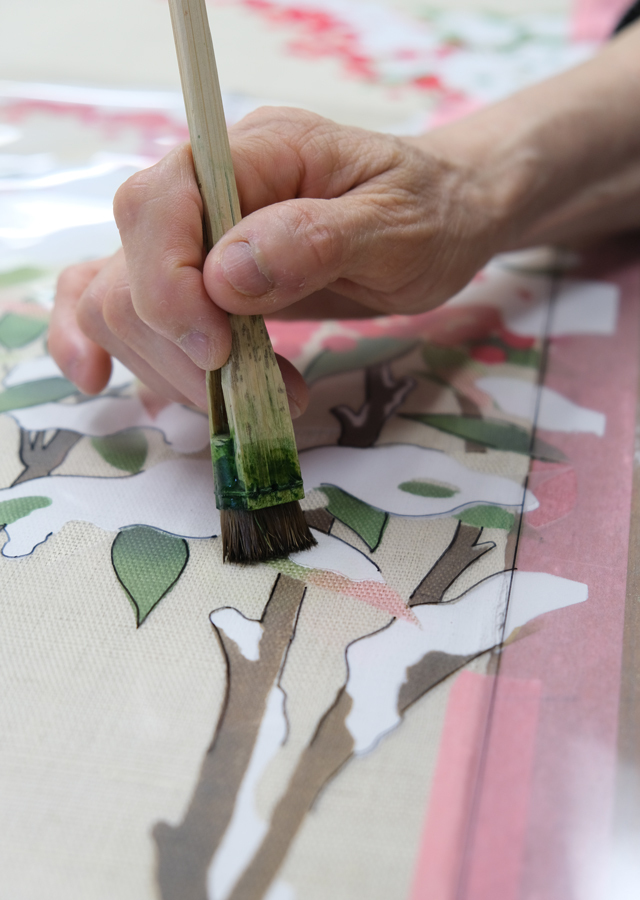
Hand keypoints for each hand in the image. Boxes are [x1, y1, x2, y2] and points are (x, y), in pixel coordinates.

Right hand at [49, 107, 501, 410]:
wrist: (442, 218)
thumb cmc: (430, 214)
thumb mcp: (395, 225)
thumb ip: (312, 240)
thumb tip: (222, 279)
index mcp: (255, 152)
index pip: (160, 205)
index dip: (170, 287)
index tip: (220, 350)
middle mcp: (208, 187)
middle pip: (130, 264)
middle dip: (177, 347)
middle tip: (256, 391)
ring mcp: (196, 234)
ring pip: (119, 299)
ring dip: (164, 366)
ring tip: (245, 398)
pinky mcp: (197, 276)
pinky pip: (118, 298)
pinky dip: (101, 339)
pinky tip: (98, 379)